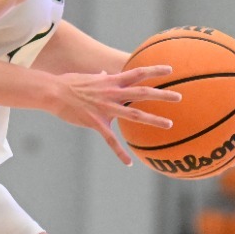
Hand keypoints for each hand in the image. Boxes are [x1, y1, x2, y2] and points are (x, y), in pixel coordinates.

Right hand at [47, 64, 180, 165]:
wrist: (54, 93)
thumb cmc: (70, 84)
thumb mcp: (88, 78)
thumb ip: (100, 78)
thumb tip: (104, 73)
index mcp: (112, 81)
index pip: (137, 72)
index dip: (155, 70)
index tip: (170, 70)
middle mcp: (113, 93)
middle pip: (143, 92)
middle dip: (162, 95)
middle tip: (179, 97)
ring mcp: (106, 108)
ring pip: (134, 115)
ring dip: (153, 120)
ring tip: (169, 125)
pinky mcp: (96, 122)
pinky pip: (111, 140)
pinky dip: (120, 152)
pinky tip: (128, 163)